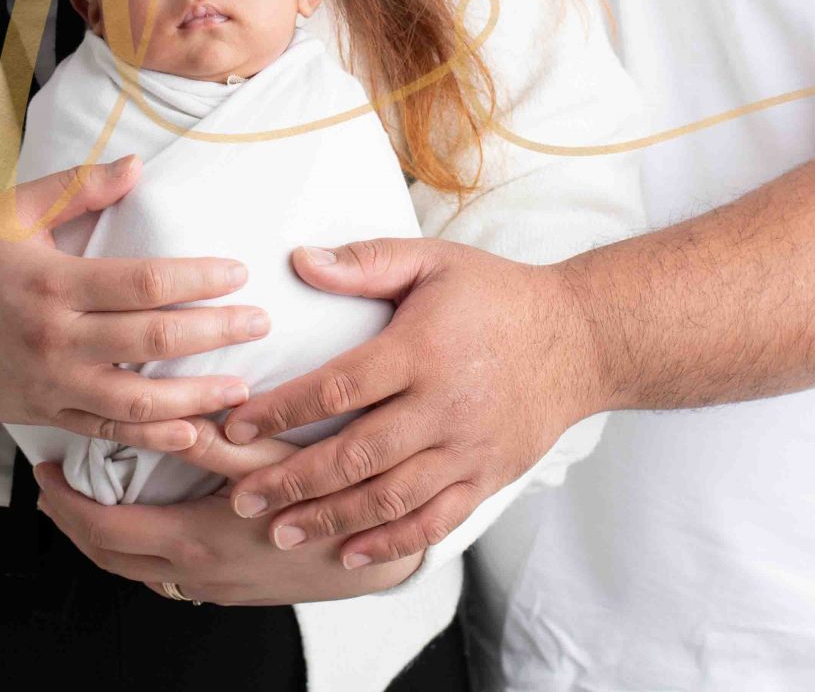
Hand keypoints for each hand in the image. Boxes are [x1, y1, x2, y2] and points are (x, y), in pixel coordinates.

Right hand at [0, 156, 270, 444]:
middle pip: (152, 341)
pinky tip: (192, 431)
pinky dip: (153, 438)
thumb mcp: (15, 209)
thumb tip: (137, 164)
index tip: (237, 273)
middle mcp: (55, 338)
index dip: (197, 280)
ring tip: (241, 387)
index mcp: (53, 282)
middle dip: (216, 334)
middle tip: (260, 324)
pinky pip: (106, 433)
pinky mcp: (45, 415)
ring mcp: (51, 385)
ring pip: (137, 402)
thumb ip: (78, 186)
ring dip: (196, 398)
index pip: (143, 283)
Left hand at [34, 460, 424, 604]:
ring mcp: (213, 588)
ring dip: (101, 539)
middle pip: (107, 556)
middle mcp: (196, 573)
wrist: (380, 561)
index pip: (103, 526)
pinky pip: (163, 577)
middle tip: (48, 484)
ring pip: (133, 572)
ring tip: (85, 501)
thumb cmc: (335, 505)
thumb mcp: (277, 461)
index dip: (65, 500)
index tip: (45, 470)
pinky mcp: (231, 591)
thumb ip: (221, 439)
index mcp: (194, 540)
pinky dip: (137, 551)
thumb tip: (170, 410)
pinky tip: (145, 521)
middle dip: (69, 521)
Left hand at [209, 237, 601, 568]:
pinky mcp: (487, 478)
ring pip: (389, 497)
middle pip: (356, 454)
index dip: (282, 410)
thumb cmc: (496, 295)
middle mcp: (444, 406)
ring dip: (330, 518)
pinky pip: (434, 521)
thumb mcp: (433, 261)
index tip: (234, 424)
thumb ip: (365, 262)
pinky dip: (390, 543)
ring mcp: (467, 449)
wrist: (581, 339)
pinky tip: (348, 552)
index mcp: (422, 350)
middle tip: (239, 498)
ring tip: (279, 532)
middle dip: (292, 480)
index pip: (339, 387)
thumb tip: (300, 262)